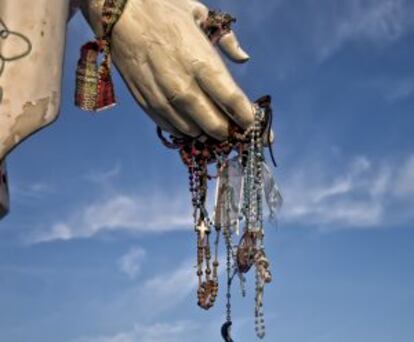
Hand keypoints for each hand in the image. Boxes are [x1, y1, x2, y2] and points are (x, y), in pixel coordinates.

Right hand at [81, 0, 254, 139]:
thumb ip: (227, 40)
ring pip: (194, 131)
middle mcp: (185, 87)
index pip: (233, 102)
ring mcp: (164, 99)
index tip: (252, 123)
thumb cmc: (164, 10)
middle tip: (233, 127)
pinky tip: (190, 121)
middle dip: (228, 130)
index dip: (246, 118)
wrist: (119, 13)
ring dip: (206, 132)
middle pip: (215, 125)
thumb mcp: (201, 15)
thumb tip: (243, 58)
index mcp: (203, 63)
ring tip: (211, 124)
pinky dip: (184, 129)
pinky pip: (172, 129)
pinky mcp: (148, 104)